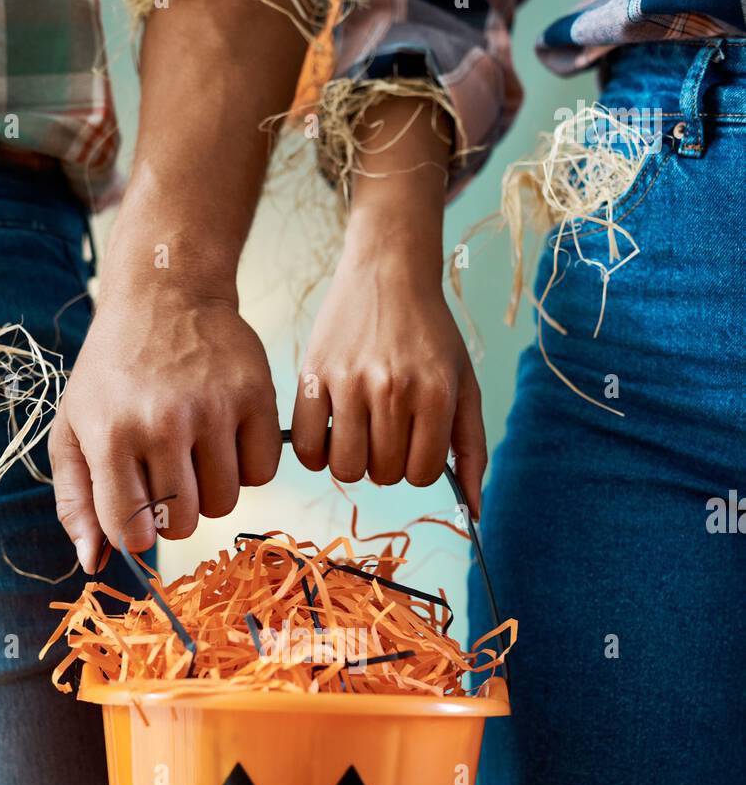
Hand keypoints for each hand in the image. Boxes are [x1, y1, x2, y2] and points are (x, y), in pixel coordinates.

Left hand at [49, 284, 280, 572]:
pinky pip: (262, 473)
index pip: (131, 529)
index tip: (138, 516)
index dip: (136, 534)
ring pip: (225, 503)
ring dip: (212, 492)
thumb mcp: (73, 429)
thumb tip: (93, 563)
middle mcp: (162, 422)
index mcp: (110, 434)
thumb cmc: (112, 372)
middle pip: (183, 524)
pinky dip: (247, 468)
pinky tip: (226, 439)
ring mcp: (213, 409)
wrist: (165, 295)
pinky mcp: (256, 396)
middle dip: (175, 515)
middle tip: (168, 479)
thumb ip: (75, 501)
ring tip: (196, 455)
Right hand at [291, 237, 485, 516]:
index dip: (416, 466)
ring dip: (352, 461)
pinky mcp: (313, 376)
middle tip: (385, 432)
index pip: (421, 474)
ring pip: (345, 468)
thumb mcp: (463, 386)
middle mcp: (393, 389)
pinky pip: (308, 447)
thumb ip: (472, 450)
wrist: (388, 273)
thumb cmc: (430, 335)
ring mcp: (350, 382)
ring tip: (358, 433)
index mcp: (435, 394)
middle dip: (385, 463)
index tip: (412, 442)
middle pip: (383, 474)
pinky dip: (316, 453)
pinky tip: (330, 432)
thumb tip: (477, 512)